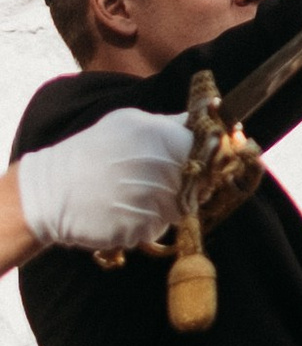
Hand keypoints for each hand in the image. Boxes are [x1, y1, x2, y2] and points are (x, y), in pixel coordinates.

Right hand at [16, 109, 196, 253]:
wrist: (52, 190)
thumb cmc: (92, 150)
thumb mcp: (128, 122)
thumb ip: (170, 122)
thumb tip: (206, 117)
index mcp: (161, 137)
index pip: (207, 150)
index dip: (204, 159)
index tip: (195, 163)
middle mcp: (161, 168)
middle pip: (197, 183)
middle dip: (185, 184)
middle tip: (155, 182)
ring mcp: (152, 201)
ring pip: (179, 208)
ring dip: (165, 204)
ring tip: (133, 195)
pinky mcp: (140, 228)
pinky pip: (158, 227)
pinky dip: (147, 222)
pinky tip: (124, 211)